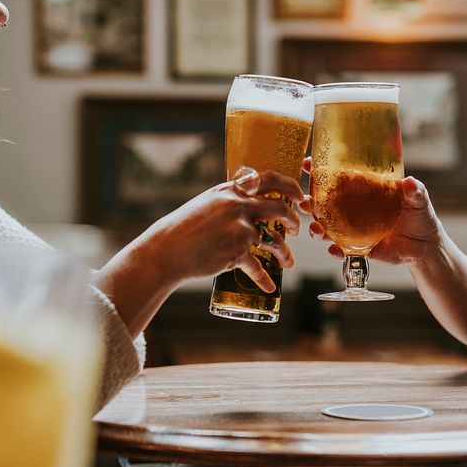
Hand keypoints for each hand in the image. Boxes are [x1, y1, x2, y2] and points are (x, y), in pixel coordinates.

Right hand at [145, 167, 302, 291]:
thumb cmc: (185, 227)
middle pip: (280, 209)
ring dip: (285, 254)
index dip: (291, 186)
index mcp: (233, 191)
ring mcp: (239, 229)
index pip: (271, 179)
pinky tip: (269, 287)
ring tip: (287, 262)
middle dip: (293, 221)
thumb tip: (250, 200)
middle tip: (295, 229)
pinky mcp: (236, 253)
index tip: (299, 196)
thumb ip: (230, 200)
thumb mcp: (208, 203)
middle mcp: (239, 207)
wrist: (167, 249)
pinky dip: (265, 280)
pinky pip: (258, 268)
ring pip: (275, 241)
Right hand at [300, 157, 440, 265]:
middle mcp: (352, 210)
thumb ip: (415, 191)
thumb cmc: (419, 217)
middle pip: (323, 204)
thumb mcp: (418, 200)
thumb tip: (409, 183)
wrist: (425, 247)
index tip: (307, 164)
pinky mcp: (357, 249)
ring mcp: (352, 230)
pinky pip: (340, 250)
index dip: (319, 170)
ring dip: (316, 228)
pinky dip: (334, 251)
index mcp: (363, 192)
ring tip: (316, 228)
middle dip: (308, 202)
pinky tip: (333, 249)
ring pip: (326, 228)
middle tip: (303, 201)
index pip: (337, 178)